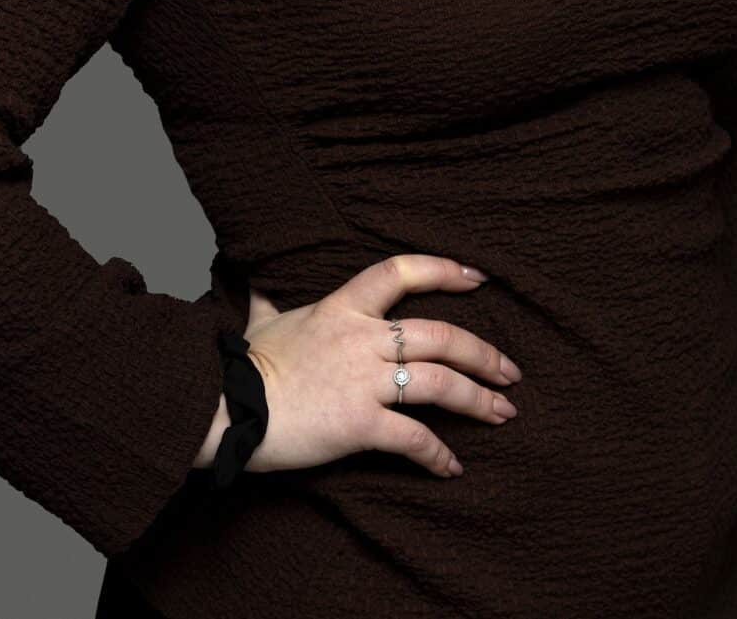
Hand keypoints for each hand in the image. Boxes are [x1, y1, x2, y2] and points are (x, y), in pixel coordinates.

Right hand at [239, 253, 521, 478]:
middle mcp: (361, 338)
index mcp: (342, 307)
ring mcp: (363, 381)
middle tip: (510, 372)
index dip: (443, 270)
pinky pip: (413, 438)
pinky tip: (452, 466)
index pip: (400, 272)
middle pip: (440, 335)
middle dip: (483, 354)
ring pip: (439, 383)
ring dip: (478, 399)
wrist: (226, 407)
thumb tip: (253, 282)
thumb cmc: (243, 366)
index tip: (478, 278)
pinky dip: (438, 454)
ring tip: (502, 412)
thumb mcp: (261, 321)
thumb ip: (268, 302)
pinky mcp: (359, 424)